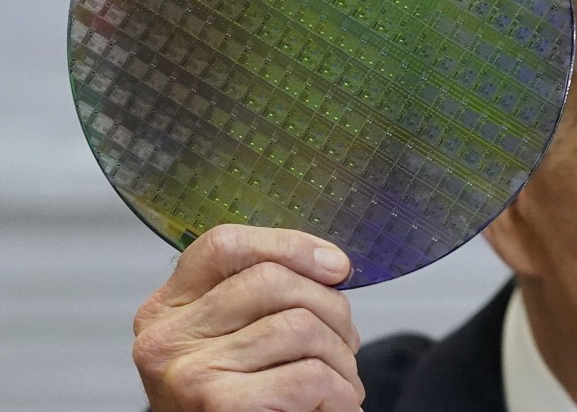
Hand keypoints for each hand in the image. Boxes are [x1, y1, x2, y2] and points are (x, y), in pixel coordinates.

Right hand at [132, 224, 364, 411]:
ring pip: (299, 326)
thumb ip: (267, 298)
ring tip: (342, 382)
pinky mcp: (218, 406)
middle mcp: (166, 339)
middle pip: (271, 280)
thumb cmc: (248, 401)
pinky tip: (337, 406)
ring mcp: (187, 373)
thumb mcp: (238, 340)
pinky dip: (340, 393)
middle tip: (346, 344)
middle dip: (331, 308)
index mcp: (168, 309)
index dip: (289, 245)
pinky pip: (308, 376)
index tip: (336, 266)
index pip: (224, 245)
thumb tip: (332, 265)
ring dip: (341, 358)